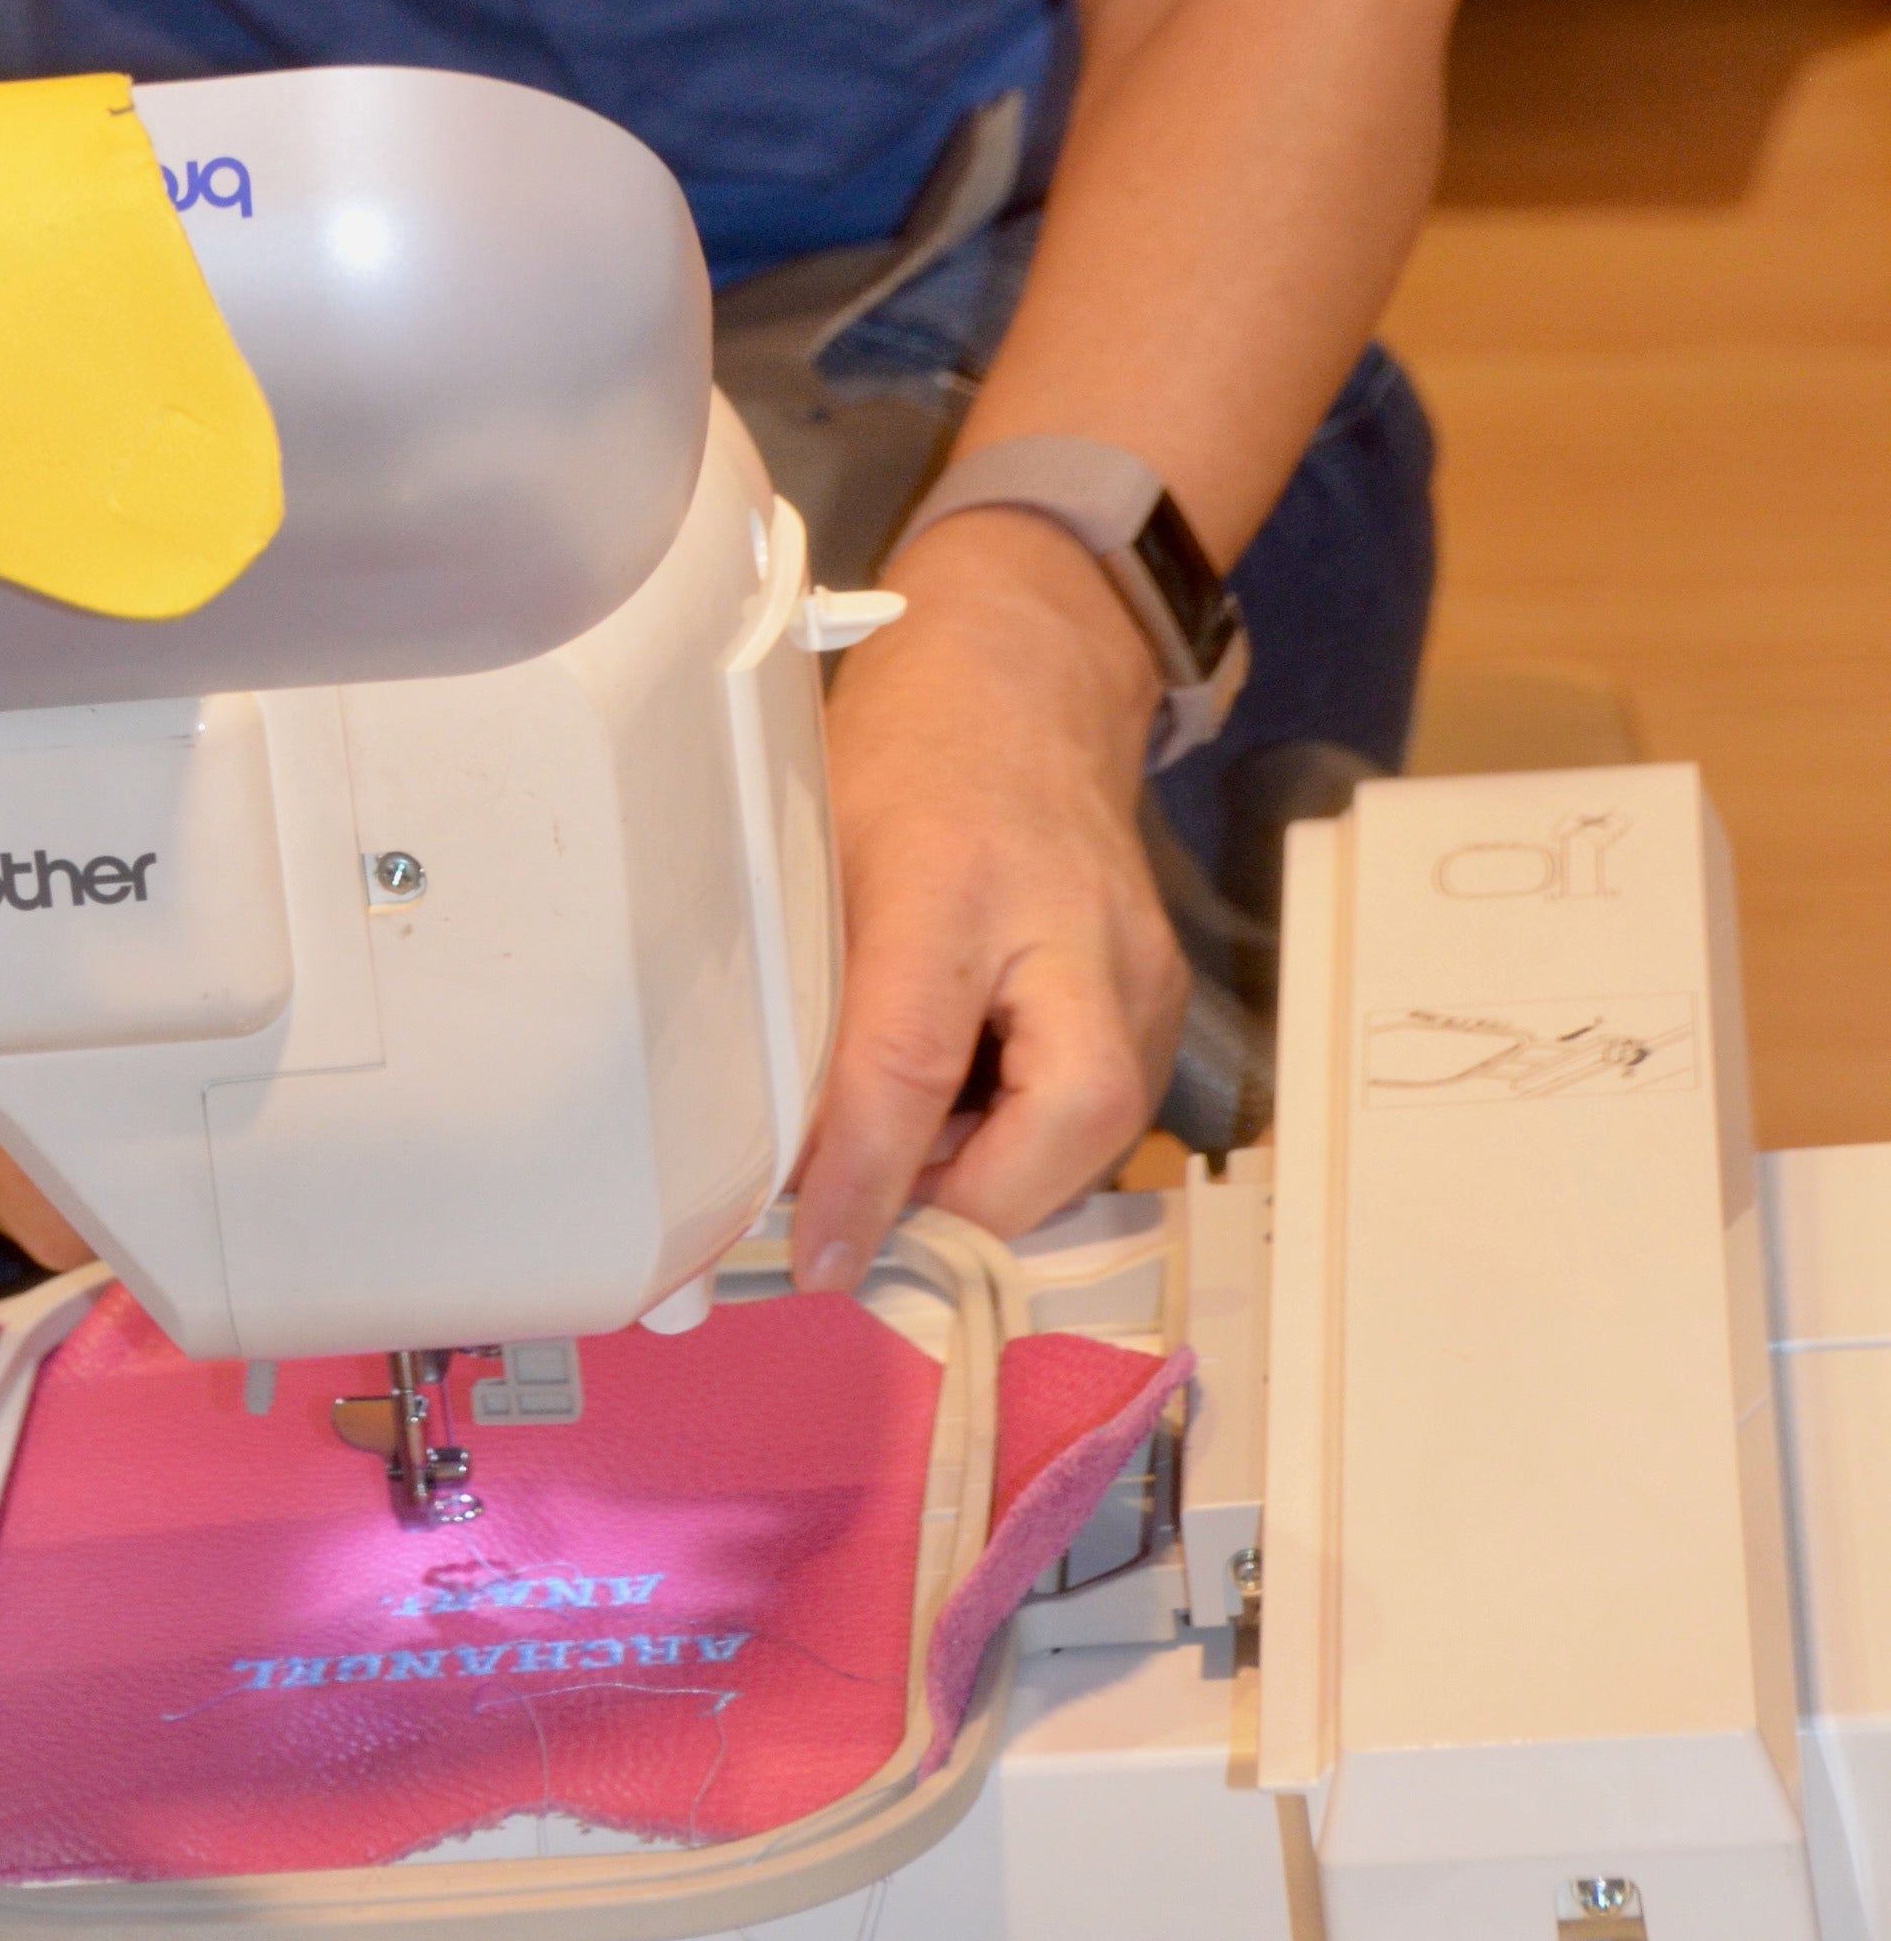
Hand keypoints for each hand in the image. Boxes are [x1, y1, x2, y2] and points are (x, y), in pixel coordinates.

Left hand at [785, 506, 1186, 1291]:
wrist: (1024, 684)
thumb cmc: (905, 758)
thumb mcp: (820, 854)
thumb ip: (809, 1001)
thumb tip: (777, 1154)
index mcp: (954, 876)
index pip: (912, 1059)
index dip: (863, 1178)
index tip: (822, 1257)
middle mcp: (1070, 925)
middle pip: (1067, 1115)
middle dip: (978, 1199)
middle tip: (888, 1204)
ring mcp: (1137, 962)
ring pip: (1098, 1133)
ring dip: (1002, 1175)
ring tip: (918, 1139)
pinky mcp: (1162, 992)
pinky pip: (1107, 1110)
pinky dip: (1033, 1139)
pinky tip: (974, 1106)